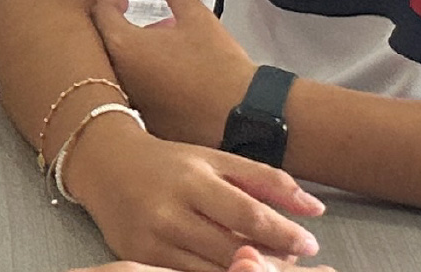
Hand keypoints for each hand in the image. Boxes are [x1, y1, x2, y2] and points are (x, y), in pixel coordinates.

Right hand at [65, 116, 324, 270]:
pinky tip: (232, 270)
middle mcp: (169, 212)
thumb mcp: (217, 160)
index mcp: (193, 180)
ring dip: (244, 271)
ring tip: (266, 268)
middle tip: (295, 263)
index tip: (310, 244)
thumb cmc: (170, 164)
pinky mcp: (138, 259)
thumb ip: (267, 181)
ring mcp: (151, 240)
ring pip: (209, 271)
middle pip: (230, 249)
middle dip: (270, 261)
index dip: (283, 233)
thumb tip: (315, 208)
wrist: (105, 166)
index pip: (247, 213)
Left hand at [93, 0, 257, 143]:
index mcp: (124, 46)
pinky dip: (144, 85)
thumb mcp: (197, 18)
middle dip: (119, 32)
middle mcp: (119, 78)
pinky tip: (168, 81)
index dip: (111, 3)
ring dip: (131, 60)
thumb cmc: (218, 66)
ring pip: (118, 75)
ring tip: (160, 51)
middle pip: (102, 47)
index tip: (123, 1)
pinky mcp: (145, 123)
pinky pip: (135, 99)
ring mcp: (130, 103)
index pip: (101, 16)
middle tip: (140, 25)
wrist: (240, 113)